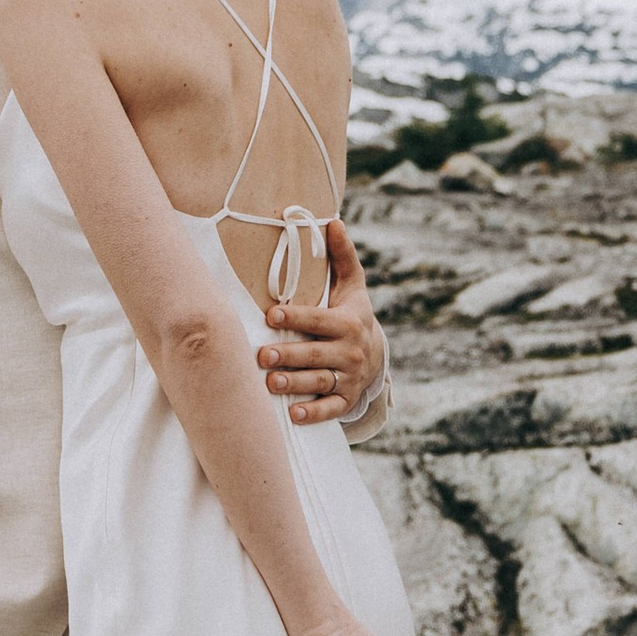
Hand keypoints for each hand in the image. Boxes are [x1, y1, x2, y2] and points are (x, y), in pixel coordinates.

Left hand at [257, 219, 386, 427]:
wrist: (375, 355)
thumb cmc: (351, 314)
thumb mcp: (352, 286)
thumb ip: (342, 256)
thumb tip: (333, 221)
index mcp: (347, 322)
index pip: (318, 319)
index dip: (295, 316)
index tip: (271, 314)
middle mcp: (349, 351)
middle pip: (316, 354)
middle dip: (289, 355)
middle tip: (261, 355)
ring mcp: (349, 377)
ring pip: (320, 382)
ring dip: (296, 384)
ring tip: (271, 382)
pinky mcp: (346, 399)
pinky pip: (331, 409)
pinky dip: (314, 414)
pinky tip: (294, 414)